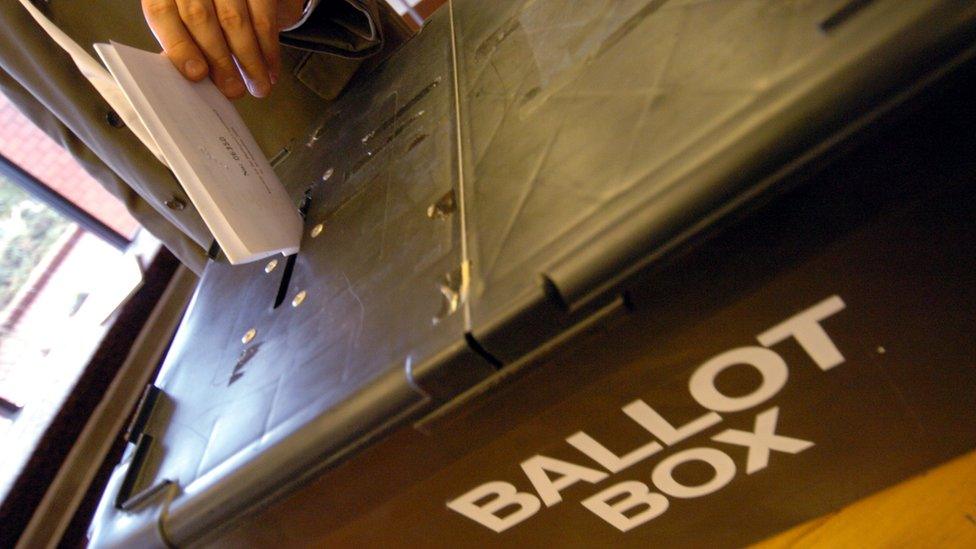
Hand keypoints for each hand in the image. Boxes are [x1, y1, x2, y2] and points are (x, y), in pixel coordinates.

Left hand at [142, 0, 304, 98]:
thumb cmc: (210, 9)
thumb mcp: (187, 22)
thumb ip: (184, 44)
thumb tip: (191, 79)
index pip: (161, 13)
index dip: (179, 45)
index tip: (197, 74)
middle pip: (199, 17)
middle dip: (219, 60)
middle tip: (233, 88)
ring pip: (234, 19)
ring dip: (249, 59)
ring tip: (258, 85)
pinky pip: (263, 17)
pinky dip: (269, 47)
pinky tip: (270, 67)